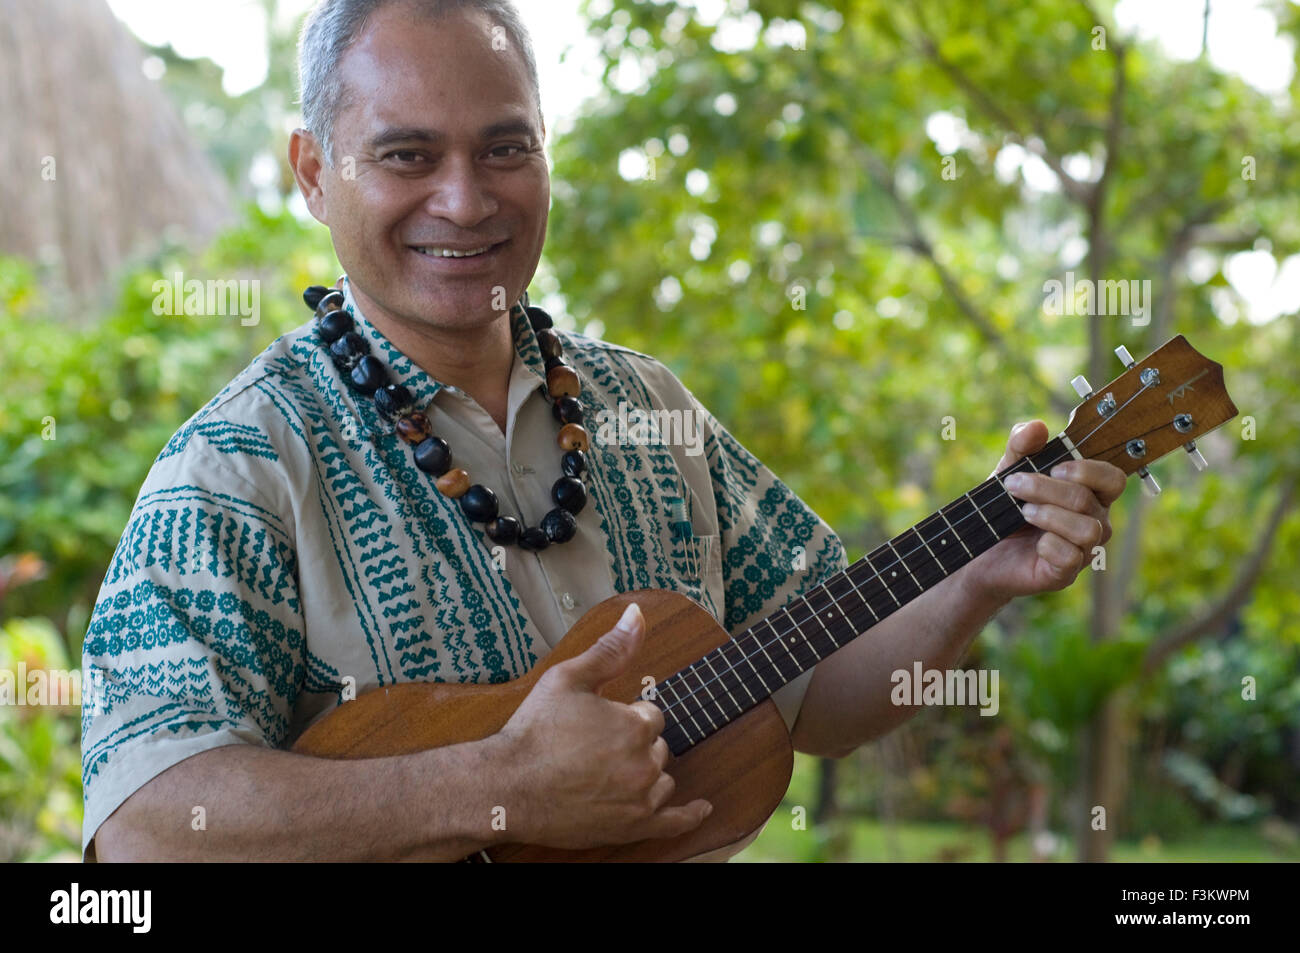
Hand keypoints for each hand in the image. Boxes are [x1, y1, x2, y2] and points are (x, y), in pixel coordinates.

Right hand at [495, 602, 711, 848]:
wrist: (507, 787)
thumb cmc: (534, 733)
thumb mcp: (568, 678)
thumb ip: (610, 649)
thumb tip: (637, 616)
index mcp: (635, 725)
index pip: (650, 716)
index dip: (625, 717)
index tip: (597, 725)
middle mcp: (644, 762)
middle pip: (657, 747)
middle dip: (634, 745)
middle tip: (593, 750)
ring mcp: (640, 799)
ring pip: (662, 779)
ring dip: (646, 774)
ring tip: (607, 774)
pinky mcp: (632, 828)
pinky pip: (674, 823)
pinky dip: (690, 816)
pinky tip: (702, 809)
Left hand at [965, 420, 1126, 602]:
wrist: (979, 547)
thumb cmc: (1003, 506)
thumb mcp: (1009, 469)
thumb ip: (1022, 446)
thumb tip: (1037, 426)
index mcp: (1090, 494)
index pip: (1113, 479)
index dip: (1088, 470)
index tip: (1053, 467)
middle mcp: (1095, 521)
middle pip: (1087, 500)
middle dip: (1047, 488)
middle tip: (1015, 485)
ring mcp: (1084, 550)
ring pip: (1087, 530)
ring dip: (1049, 516)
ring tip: (1023, 512)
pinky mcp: (1066, 573)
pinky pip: (1072, 557)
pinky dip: (1050, 545)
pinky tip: (1034, 542)